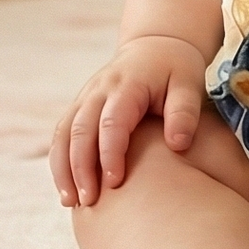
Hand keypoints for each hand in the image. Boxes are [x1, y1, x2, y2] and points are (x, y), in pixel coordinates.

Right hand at [50, 34, 206, 208]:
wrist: (156, 46)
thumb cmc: (176, 69)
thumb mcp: (189, 83)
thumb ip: (184, 112)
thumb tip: (178, 145)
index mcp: (127, 84)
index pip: (112, 122)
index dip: (110, 153)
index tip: (115, 183)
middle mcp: (99, 90)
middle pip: (80, 130)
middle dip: (80, 167)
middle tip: (88, 201)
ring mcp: (86, 97)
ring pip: (64, 133)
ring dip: (63, 168)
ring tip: (70, 202)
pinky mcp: (80, 107)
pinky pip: (61, 135)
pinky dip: (59, 162)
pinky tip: (67, 190)